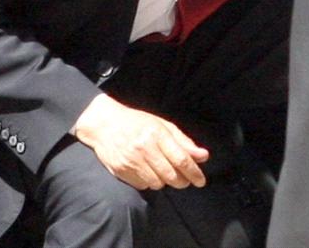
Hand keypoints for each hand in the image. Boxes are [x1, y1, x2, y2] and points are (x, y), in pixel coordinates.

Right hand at [74, 93, 208, 190]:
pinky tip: (145, 170)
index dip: (194, 173)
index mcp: (156, 133)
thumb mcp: (161, 125)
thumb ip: (183, 141)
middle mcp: (144, 147)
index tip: (201, 181)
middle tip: (183, 179)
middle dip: (182, 181)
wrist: (104, 123)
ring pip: (158, 184)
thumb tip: (204, 156)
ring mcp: (132, 160)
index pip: (181, 159)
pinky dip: (148, 181)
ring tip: (161, 170)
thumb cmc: (136, 122)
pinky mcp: (122, 170)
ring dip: (164, 181)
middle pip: (172, 176)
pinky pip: (143, 185)